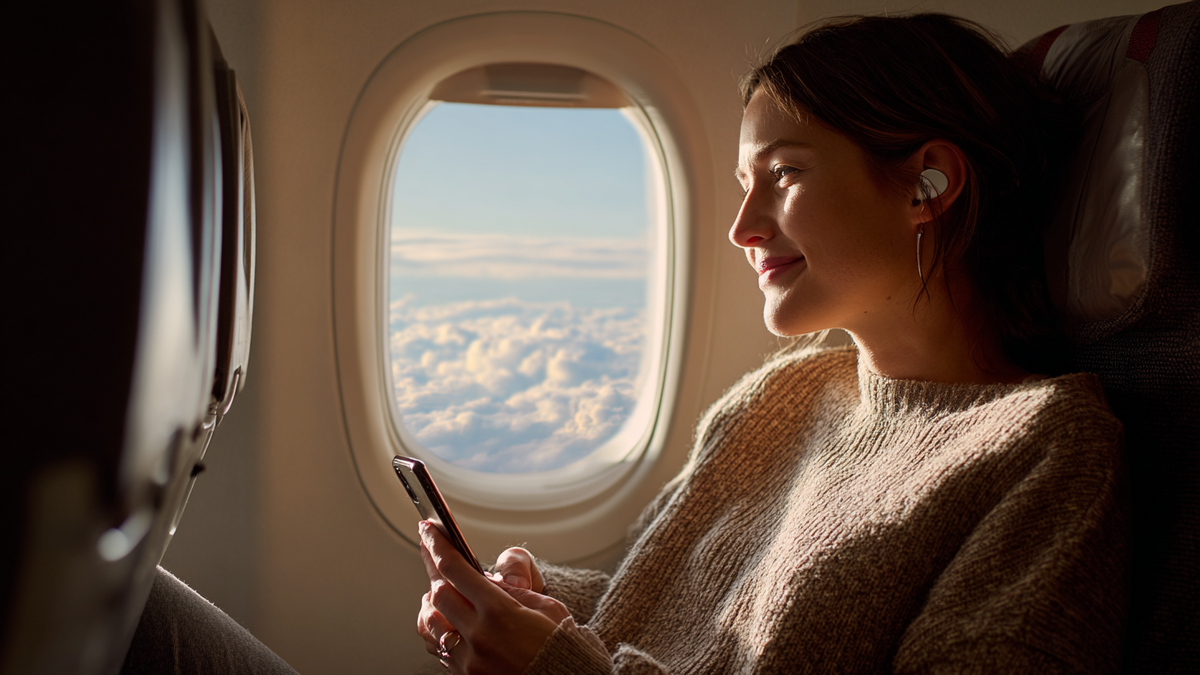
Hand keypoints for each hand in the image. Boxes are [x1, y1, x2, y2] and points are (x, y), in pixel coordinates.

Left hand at [417, 522, 569, 673]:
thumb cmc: (561, 645)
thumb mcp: (545, 606)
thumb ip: (511, 590)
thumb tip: (484, 579)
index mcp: (499, 611)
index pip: (454, 569)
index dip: (437, 546)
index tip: (428, 531)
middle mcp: (479, 636)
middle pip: (437, 593)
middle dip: (433, 568)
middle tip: (431, 552)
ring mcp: (470, 659)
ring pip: (430, 622)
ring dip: (432, 602)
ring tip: (440, 590)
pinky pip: (438, 648)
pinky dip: (437, 629)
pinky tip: (445, 621)